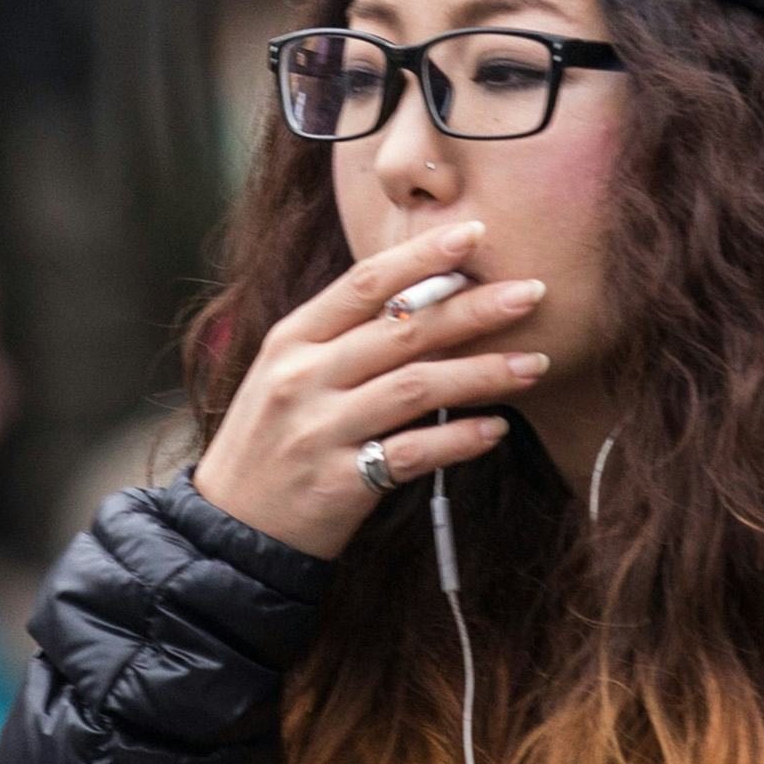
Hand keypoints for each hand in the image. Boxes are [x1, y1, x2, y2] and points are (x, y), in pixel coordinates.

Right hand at [189, 219, 546, 560]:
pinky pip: (411, 454)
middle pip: (402, 330)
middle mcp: (304, 377)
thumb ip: (346, 339)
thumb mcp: (290, 376)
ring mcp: (319, 430)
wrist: (229, 530)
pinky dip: (459, 441)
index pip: (365, 283)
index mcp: (293, 340)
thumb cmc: (272, 443)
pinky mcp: (337, 482)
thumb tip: (429, 301)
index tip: (475, 233)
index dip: (423, 255)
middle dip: (475, 307)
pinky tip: (496, 431)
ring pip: (416, 387)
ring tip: (535, 364)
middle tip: (532, 293)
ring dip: (483, 373)